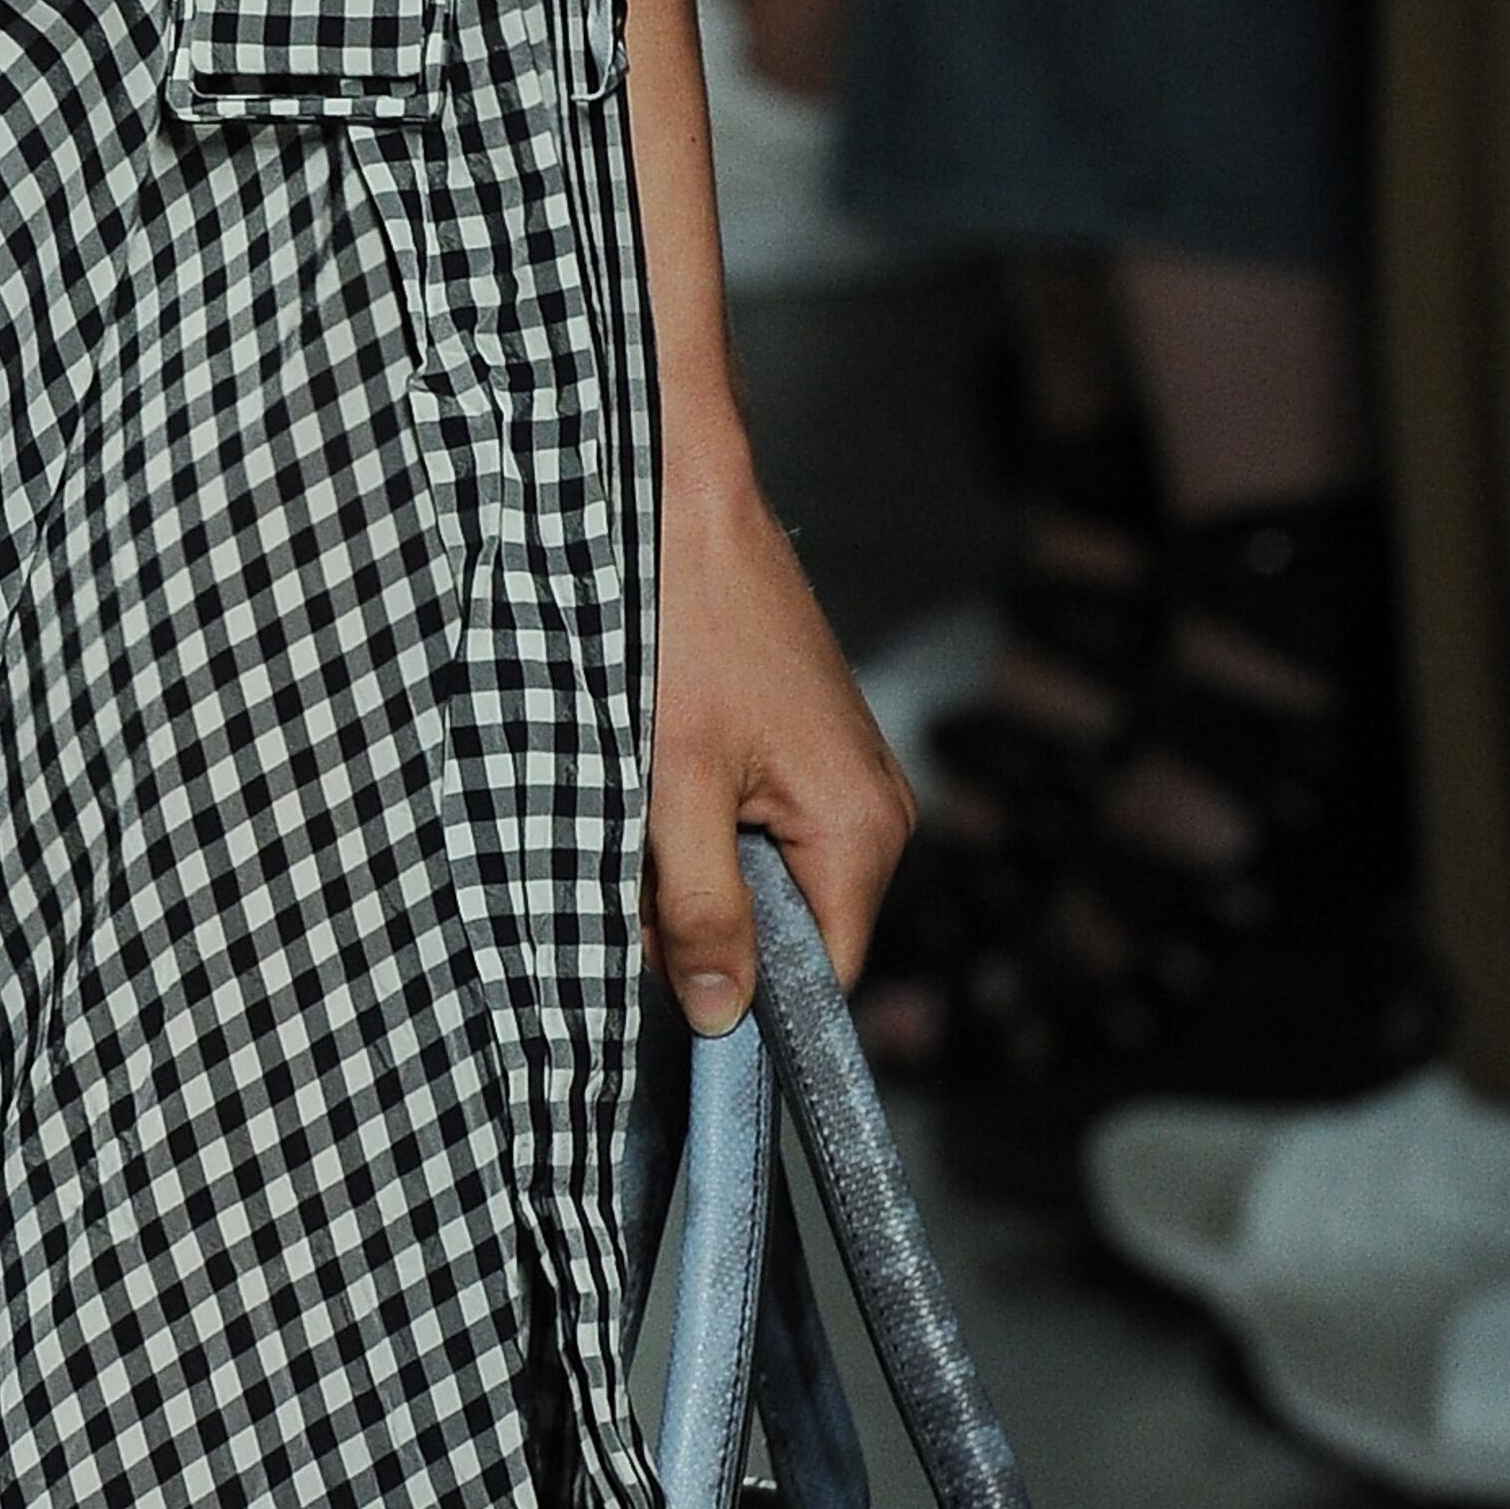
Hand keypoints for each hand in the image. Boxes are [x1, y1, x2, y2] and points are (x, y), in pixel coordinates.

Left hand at [648, 439, 911, 1023]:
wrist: (683, 497)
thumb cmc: (684, 620)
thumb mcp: (672, 782)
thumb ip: (697, 906)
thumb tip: (720, 1010)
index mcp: (861, 830)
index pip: (822, 980)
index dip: (742, 998)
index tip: (670, 984)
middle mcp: (874, 807)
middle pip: (789, 929)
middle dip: (705, 921)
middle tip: (636, 869)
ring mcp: (845, 771)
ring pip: (763, 874)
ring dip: (695, 865)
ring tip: (647, 802)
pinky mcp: (808, 742)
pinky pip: (758, 823)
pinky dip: (702, 818)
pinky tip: (662, 772)